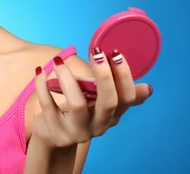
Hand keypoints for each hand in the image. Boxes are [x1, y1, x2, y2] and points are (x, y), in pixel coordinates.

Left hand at [31, 49, 152, 148]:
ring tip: (58, 61)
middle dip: (104, 76)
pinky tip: (41, 71)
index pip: (127, 98)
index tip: (115, 52)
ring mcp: (77, 131)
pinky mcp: (55, 131)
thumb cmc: (78, 112)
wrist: (54, 137)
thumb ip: (118, 94)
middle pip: (108, 102)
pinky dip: (42, 85)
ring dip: (67, 79)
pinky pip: (48, 105)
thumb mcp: (99, 104)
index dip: (124, 76)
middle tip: (96, 52)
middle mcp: (99, 125)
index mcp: (113, 115)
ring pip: (77, 104)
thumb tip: (148, 88)